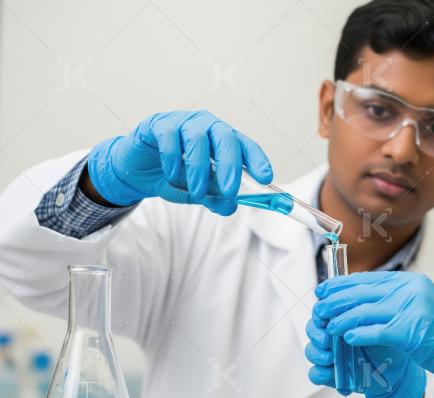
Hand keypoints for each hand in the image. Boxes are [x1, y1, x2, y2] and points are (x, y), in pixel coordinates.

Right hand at [87, 110, 272, 214]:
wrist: (135, 171)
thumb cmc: (173, 176)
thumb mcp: (196, 192)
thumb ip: (215, 198)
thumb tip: (231, 206)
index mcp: (222, 140)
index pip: (246, 145)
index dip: (257, 160)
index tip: (265, 178)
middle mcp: (207, 126)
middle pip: (226, 138)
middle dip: (230, 166)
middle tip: (230, 190)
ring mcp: (183, 122)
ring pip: (198, 139)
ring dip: (199, 169)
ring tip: (196, 191)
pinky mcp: (158, 124)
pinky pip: (170, 137)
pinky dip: (172, 159)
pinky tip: (171, 174)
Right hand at [305, 316, 425, 397]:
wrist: (397, 370)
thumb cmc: (388, 344)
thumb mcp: (379, 325)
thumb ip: (363, 316)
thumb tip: (348, 312)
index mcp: (342, 319)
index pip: (322, 311)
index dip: (320, 312)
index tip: (324, 315)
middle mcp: (334, 336)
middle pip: (312, 329)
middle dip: (316, 333)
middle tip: (327, 339)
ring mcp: (331, 355)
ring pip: (310, 351)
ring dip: (317, 353)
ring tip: (331, 357)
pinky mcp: (332, 374)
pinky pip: (315, 374)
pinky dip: (321, 374)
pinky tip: (334, 373)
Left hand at [314, 271, 433, 377]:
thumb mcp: (420, 308)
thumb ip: (395, 301)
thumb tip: (361, 301)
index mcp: (411, 282)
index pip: (369, 279)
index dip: (342, 285)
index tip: (324, 291)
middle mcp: (411, 290)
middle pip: (362, 291)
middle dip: (336, 300)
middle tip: (319, 308)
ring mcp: (412, 308)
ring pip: (364, 311)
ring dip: (341, 320)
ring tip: (328, 326)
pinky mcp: (411, 330)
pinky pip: (375, 331)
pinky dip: (358, 334)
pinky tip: (347, 338)